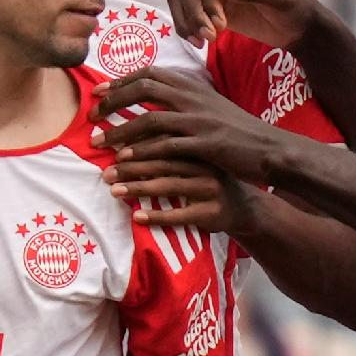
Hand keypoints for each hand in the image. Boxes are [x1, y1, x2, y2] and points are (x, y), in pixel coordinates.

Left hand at [91, 67, 279, 185]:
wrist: (270, 149)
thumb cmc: (238, 131)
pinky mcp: (206, 144)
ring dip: (120, 130)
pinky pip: (167, 146)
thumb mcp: (211, 106)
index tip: (98, 92)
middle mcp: (194, 98)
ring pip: (151, 119)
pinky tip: (124, 159)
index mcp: (194, 86)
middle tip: (90, 115)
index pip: (150, 73)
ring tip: (97, 143)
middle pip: (144, 88)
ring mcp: (200, 121)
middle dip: (113, 100)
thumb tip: (158, 94)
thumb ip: (185, 99)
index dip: (120, 80)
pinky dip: (142, 151)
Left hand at [103, 157, 256, 233]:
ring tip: (114, 191)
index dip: (139, 146)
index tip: (114, 150)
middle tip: (106, 173)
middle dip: (131, 168)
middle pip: (163, 163)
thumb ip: (173, 147)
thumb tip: (127, 139)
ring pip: (168, 186)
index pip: (165, 142)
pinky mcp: (212, 213)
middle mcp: (206, 166)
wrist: (248, 208)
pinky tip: (137, 216)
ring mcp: (210, 190)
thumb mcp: (199, 158)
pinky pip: (179, 215)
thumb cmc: (212, 180)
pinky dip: (156, 216)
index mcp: (202, 148)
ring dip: (138, 188)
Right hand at [167, 0, 319, 50]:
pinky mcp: (212, 9)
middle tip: (209, 36)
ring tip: (201, 41)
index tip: (220, 25)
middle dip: (193, 12)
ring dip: (185, 20)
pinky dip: (185, 27)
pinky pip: (186, 13)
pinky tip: (198, 42)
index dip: (207, 1)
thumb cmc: (295, 7)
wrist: (299, 28)